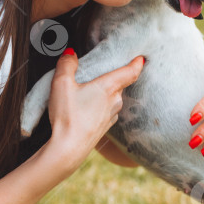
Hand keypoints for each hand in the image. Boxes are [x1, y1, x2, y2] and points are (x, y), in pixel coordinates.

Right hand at [46, 48, 144, 171]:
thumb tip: (70, 54)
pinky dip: (100, 106)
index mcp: (108, 87)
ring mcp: (111, 116)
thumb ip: (67, 65)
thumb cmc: (68, 116)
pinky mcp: (104, 128)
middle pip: (119, 84)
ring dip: (105, 92)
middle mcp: (115, 101)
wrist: (68, 149)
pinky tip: (86, 108)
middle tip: (104, 70)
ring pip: (113, 98)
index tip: (142, 58)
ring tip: (90, 89)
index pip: (130, 72)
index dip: (137, 63)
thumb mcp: (62, 84)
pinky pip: (106, 111)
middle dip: (113, 76)